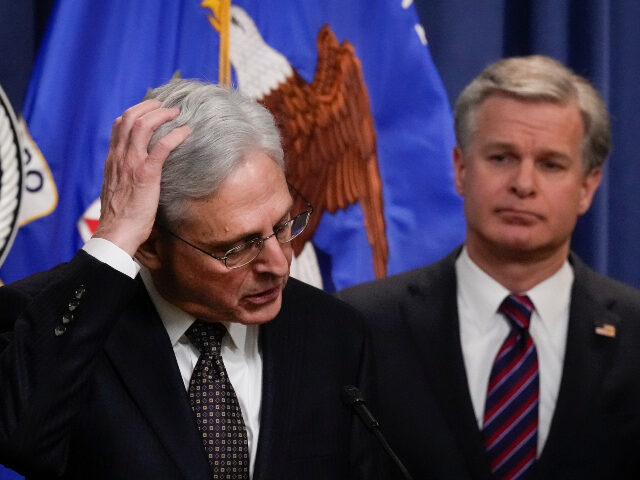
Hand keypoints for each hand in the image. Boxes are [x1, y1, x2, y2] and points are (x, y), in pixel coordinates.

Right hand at [93, 99, 189, 255]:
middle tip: (166, 106)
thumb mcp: (118, 189)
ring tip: (176, 113)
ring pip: (143, 125)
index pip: (119, 125)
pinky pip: (161, 147)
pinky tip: (185, 132)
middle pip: (130, 118)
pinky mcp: (146, 174)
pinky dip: (174, 135)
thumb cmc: (121, 217)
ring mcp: (131, 164)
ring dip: (162, 115)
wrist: (117, 233)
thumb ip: (125, 175)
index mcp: (112, 160)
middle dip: (149, 106)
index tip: (151, 109)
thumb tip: (138, 172)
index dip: (136, 112)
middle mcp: (119, 157)